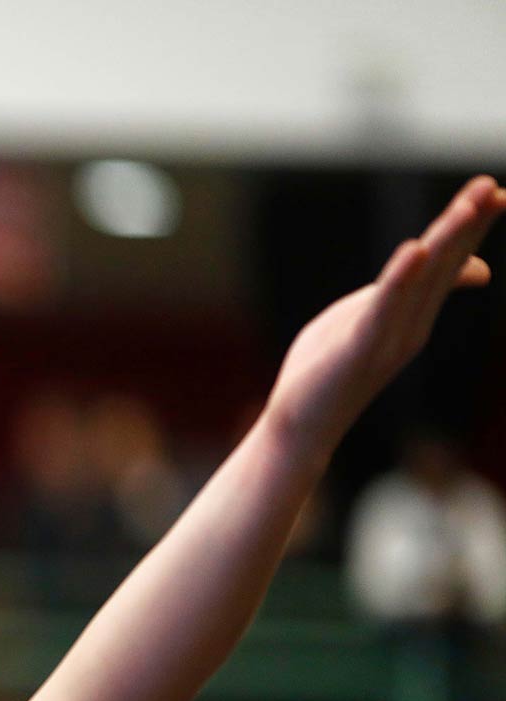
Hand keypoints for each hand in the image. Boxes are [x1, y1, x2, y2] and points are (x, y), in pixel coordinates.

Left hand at [266, 175, 504, 457]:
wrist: (299, 426)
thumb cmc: (329, 369)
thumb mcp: (374, 317)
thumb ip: (408, 287)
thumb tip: (465, 264)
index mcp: (412, 314)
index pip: (446, 262)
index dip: (470, 228)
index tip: (498, 193)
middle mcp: (411, 325)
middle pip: (442, 265)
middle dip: (467, 226)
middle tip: (494, 189)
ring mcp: (388, 339)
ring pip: (423, 282)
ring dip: (446, 242)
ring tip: (468, 206)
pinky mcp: (358, 351)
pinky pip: (382, 310)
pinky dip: (399, 279)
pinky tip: (414, 249)